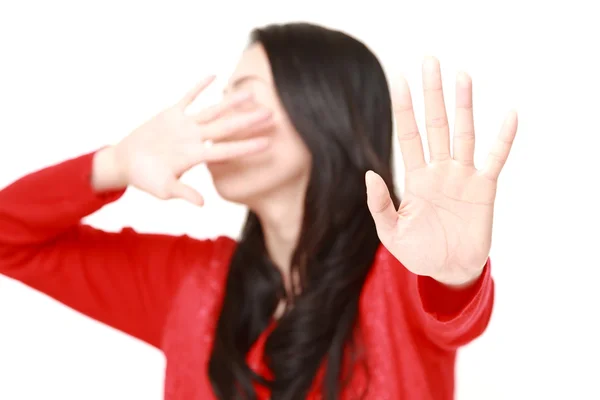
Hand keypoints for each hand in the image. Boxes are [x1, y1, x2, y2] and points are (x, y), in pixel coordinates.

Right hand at [92, 76, 272, 204]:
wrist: (126, 163)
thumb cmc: (145, 179)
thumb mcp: (163, 189)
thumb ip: (183, 192)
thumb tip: (202, 204)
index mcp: (195, 156)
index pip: (227, 150)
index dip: (247, 146)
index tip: (268, 143)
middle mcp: (195, 138)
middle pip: (227, 127)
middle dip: (248, 121)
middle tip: (271, 114)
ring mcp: (185, 125)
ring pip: (212, 110)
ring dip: (230, 101)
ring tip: (251, 92)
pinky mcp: (171, 114)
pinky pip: (188, 97)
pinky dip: (199, 87)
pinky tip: (214, 76)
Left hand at [366, 57, 517, 285]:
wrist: (449, 270)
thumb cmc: (419, 252)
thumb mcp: (391, 233)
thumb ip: (379, 205)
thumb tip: (368, 173)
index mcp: (416, 178)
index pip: (408, 135)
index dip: (404, 109)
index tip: (399, 80)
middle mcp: (440, 170)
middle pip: (436, 125)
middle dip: (432, 95)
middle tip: (430, 62)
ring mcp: (463, 176)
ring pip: (463, 133)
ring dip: (463, 106)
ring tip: (461, 76)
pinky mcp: (484, 188)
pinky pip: (495, 158)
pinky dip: (503, 138)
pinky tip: (509, 115)